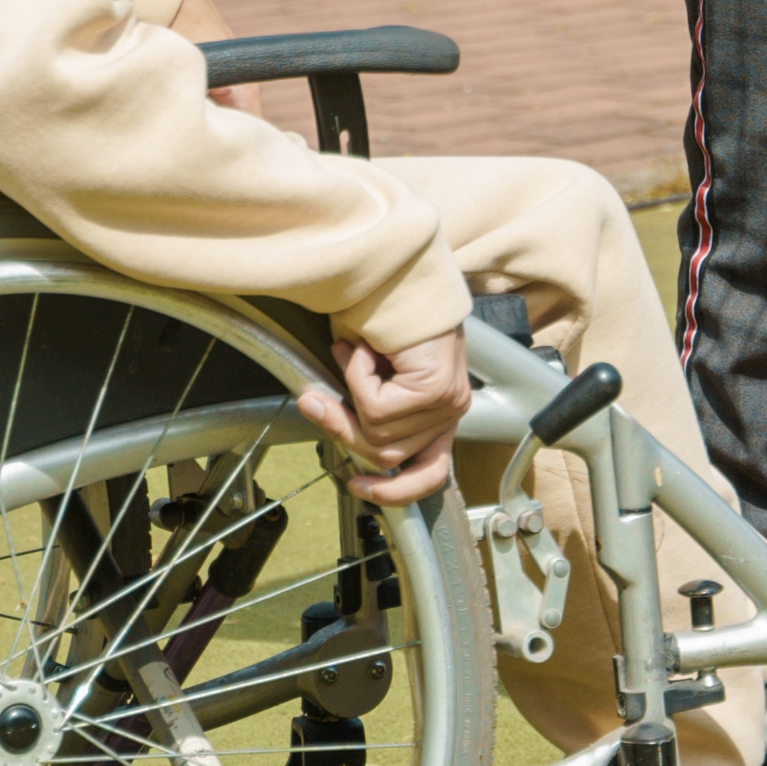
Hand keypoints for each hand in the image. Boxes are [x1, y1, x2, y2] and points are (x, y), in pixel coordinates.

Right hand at [294, 324, 470, 503]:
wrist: (409, 274)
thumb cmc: (394, 315)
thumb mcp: (375, 373)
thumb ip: (360, 405)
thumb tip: (315, 412)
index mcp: (443, 414)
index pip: (432, 473)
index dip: (395, 491)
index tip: (359, 486)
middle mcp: (451, 411)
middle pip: (387, 455)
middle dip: (343, 426)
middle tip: (317, 399)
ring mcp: (447, 402)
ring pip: (377, 431)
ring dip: (353, 388)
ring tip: (355, 354)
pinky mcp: (434, 390)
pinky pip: (376, 406)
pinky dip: (357, 377)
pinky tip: (365, 349)